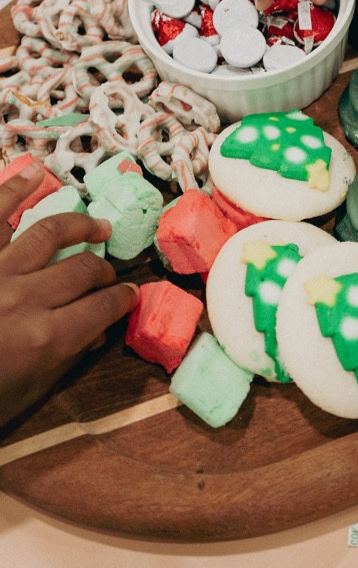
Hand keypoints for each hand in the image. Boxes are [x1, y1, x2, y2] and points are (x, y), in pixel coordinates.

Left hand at [0, 166, 138, 429]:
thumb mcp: (22, 393)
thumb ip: (60, 362)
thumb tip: (94, 335)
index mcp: (43, 338)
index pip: (102, 309)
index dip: (123, 300)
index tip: (131, 296)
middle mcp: (25, 298)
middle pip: (83, 270)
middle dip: (104, 272)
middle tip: (108, 275)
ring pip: (50, 232)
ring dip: (80, 225)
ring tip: (97, 226)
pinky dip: (15, 188)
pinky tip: (35, 174)